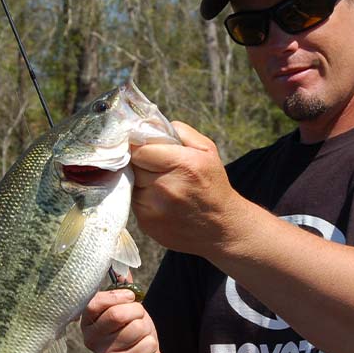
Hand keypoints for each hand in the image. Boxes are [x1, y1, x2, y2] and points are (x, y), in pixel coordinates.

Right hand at [81, 289, 163, 352]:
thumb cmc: (131, 332)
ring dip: (146, 329)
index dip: (118, 296)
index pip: (95, 302)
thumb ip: (123, 289)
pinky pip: (147, 343)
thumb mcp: (126, 308)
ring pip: (136, 328)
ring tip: (140, 336)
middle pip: (117, 315)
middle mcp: (90, 338)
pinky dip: (151, 344)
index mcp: (87, 321)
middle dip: (137, 311)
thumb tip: (122, 267)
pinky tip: (144, 351)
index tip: (131, 297)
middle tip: (138, 318)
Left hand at [130, 121, 244, 255]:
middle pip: (134, 165)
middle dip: (142, 163)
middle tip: (157, 167)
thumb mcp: (208, 150)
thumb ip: (180, 132)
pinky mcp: (146, 224)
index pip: (140, 149)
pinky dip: (143, 198)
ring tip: (162, 185)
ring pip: (131, 183)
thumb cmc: (213, 185)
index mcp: (183, 165)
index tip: (147, 147)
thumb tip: (151, 124)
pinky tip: (161, 201)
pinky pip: (134, 201)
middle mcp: (166, 188)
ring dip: (141, 181)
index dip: (142, 146)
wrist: (221, 228)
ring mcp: (154, 209)